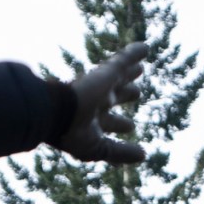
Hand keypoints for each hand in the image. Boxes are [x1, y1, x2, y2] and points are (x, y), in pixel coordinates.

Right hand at [55, 42, 146, 164]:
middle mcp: (96, 102)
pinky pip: (123, 59)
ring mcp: (101, 85)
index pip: (109, 123)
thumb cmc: (73, 134)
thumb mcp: (98, 149)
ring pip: (119, 77)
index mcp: (91, 121)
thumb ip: (120, 152)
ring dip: (130, 72)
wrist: (58, 110)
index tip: (130, 126)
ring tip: (140, 68)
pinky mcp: (106, 72)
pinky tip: (145, 47)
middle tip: (137, 93)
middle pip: (114, 97)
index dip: (120, 125)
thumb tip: (143, 156)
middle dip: (125, 95)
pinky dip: (134, 53)